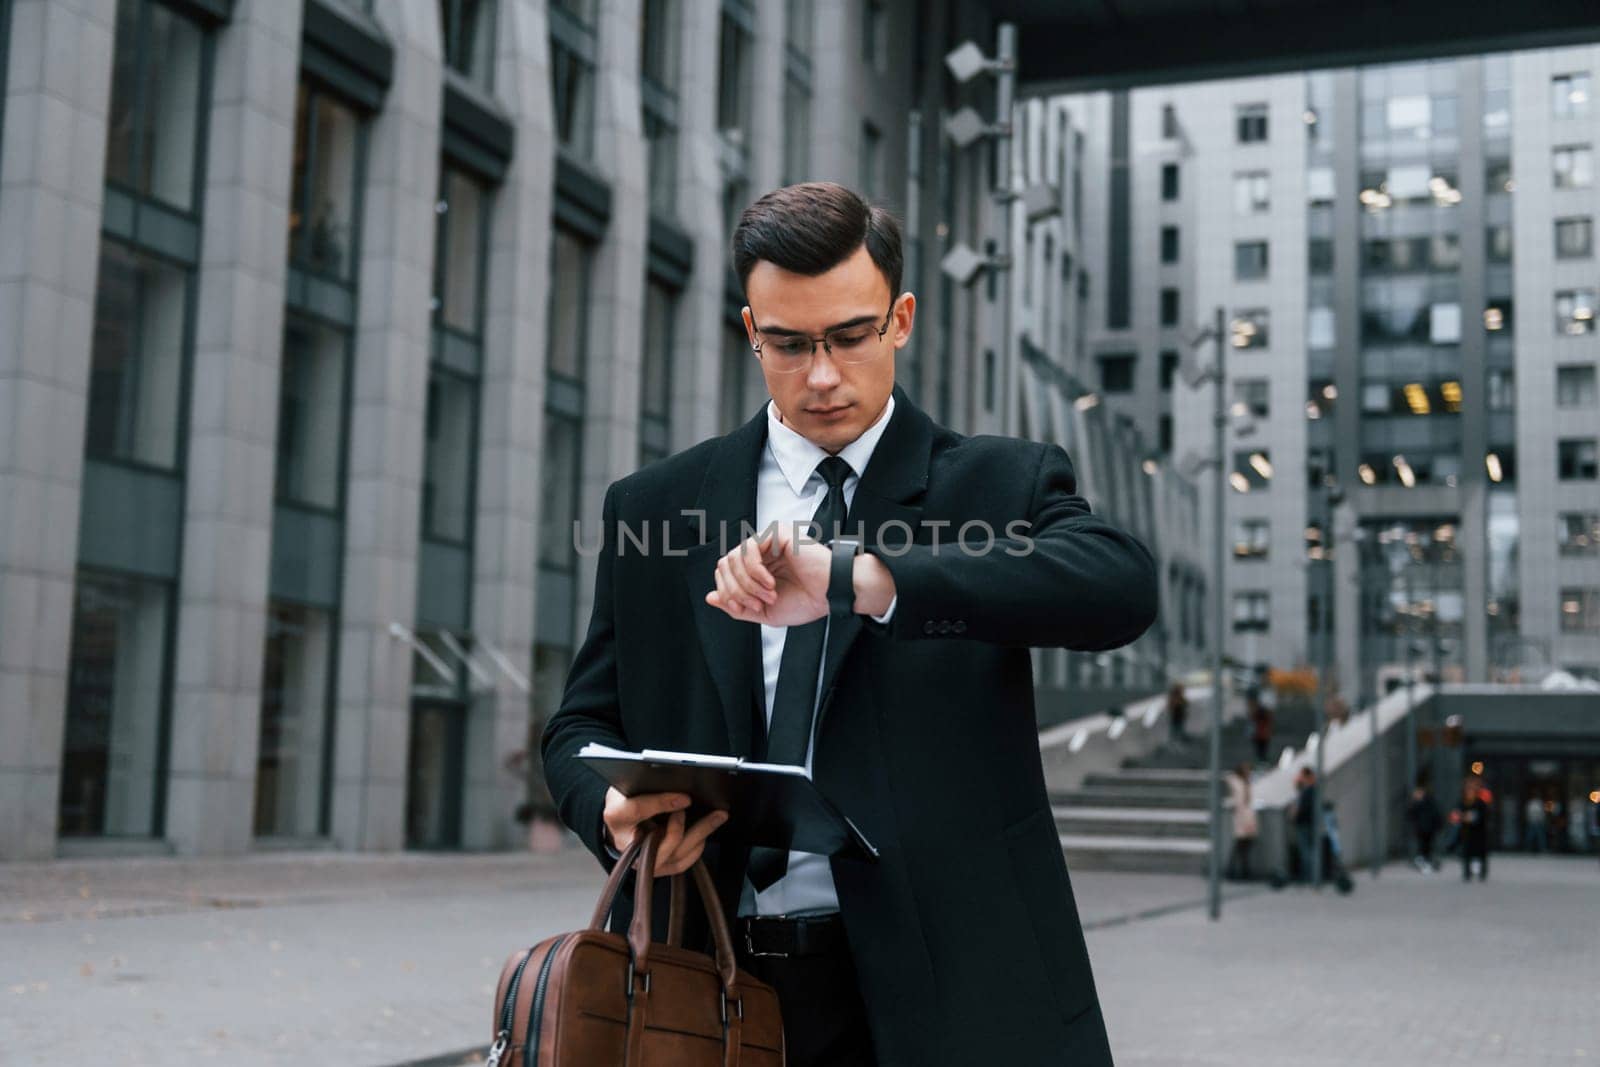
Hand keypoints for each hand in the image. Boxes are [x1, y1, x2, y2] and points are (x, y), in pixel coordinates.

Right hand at [602, 788, 728, 876]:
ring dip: (701, 834)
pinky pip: (682, 862)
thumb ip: (649, 786)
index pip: (638, 810)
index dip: (662, 803)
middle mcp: (629, 846)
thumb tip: (679, 787)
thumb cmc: (625, 802)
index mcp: (617, 817)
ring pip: (677, 854)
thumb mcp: (630, 786)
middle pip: (662, 841)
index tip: (685, 798)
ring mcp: (645, 861)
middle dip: (689, 825)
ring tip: (718, 816)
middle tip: (711, 812)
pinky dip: (697, 847)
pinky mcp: (659, 868)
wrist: (620, 825)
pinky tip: (707, 832)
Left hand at [705, 523, 829, 626]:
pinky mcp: (776, 533)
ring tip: (768, 595)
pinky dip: (755, 572)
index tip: (745, 608)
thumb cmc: (807, 600)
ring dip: (748, 584)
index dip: (728, 593)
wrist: (831, 594)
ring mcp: (767, 540)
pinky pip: (749, 549)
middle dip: (737, 591)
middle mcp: (760, 552)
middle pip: (725, 566)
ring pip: (733, 559)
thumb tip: (710, 597)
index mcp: (756, 567)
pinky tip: (770, 583)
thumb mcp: (764, 612)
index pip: (724, 573)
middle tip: (758, 604)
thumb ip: (736, 606)